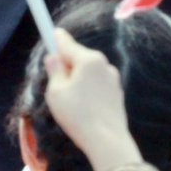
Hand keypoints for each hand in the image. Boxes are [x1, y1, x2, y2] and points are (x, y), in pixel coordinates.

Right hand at [45, 28, 145, 170]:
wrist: (107, 138)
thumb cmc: (78, 114)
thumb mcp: (56, 92)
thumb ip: (55, 71)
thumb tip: (54, 57)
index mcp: (89, 60)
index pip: (68, 44)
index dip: (57, 39)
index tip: (53, 31)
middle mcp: (104, 64)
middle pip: (79, 57)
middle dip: (67, 65)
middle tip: (56, 83)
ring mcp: (113, 78)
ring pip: (89, 72)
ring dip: (78, 79)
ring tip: (71, 101)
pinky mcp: (117, 92)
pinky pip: (98, 84)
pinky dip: (89, 89)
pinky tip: (84, 107)